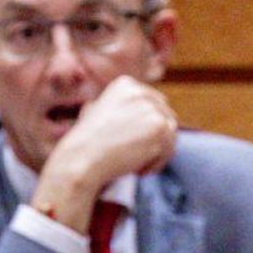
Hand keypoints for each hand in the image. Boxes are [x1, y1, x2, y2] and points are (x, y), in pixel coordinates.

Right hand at [48, 75, 176, 185]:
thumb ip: (122, 109)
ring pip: (170, 134)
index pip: (154, 103)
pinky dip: (156, 164)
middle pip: (166, 117)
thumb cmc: (86, 144)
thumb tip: (142, 117)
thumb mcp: (98, 113)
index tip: (127, 143)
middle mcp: (140, 91)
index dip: (146, 128)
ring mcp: (152, 108)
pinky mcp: (160, 126)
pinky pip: (170, 149)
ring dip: (156, 153)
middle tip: (131, 155)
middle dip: (154, 139)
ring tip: (133, 163)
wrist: (81, 158)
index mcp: (126, 84)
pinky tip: (136, 168)